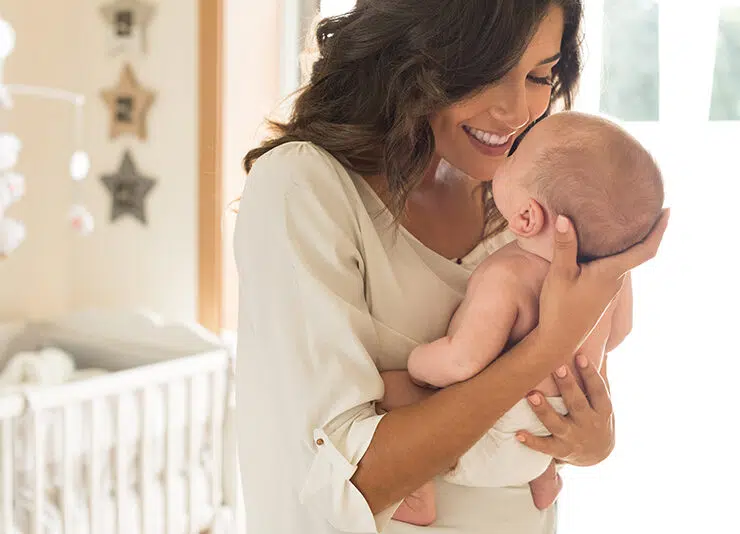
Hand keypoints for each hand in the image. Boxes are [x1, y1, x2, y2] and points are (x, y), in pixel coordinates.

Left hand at [515, 354, 613, 465]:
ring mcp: (574, 439)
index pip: (598, 390)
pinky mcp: (561, 451)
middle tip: (556, 366)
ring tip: (532, 395)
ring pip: (557, 424)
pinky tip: (518, 433)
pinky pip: (545, 447)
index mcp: (602, 411)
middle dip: (567, 386)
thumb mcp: (603, 403)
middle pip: (577, 403)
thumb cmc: (596, 419)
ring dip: (544, 410)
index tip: (580, 355)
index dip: (590, 373)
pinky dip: (532, 442)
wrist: (599, 456)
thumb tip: (596, 347)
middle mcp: (590, 424)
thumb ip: (595, 380)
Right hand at [537, 211, 668, 358]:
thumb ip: (565, 246)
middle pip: (638, 253)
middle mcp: (615, 280)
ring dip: (630, 242)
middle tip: (649, 209)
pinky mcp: (600, 293)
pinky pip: (614, 267)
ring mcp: (609, 288)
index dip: (660, 230)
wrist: (558, 340)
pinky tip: (604, 246)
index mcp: (611, 273)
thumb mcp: (559, 274)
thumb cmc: (560, 309)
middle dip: (647, 231)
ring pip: (625, 260)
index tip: (668, 211)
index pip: (645, 250)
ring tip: (627, 222)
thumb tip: (565, 218)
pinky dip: (616, 252)